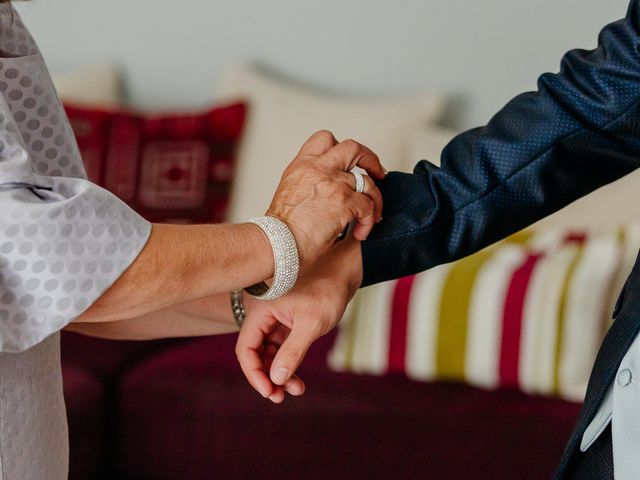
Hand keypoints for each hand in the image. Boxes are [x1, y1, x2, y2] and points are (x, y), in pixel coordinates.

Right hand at [235, 239, 362, 402]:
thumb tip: (276, 379)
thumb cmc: (327, 290)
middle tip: (280, 398)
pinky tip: (298, 380)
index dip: (254, 373)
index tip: (269, 392)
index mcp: (261, 310)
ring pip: (269, 354)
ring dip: (279, 374)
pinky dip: (289, 364)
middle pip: (255, 353)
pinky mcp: (287, 322)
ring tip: (297, 390)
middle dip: (267, 377)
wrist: (344, 271)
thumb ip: (292, 352)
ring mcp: (275, 319)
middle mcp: (263, 315)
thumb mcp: (311, 324)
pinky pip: (281, 349)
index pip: (245, 348)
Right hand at [267, 131, 384, 268]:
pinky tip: (362, 232)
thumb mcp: (289, 192)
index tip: (352, 162)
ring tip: (371, 218)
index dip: (343, 148)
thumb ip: (309, 182)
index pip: (325, 139)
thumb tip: (328, 191)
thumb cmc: (280, 229)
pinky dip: (369, 221)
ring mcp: (333, 183)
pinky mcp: (344, 202)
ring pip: (368, 182)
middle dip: (371, 159)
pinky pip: (368, 206)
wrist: (277, 243)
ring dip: (375, 201)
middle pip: (353, 148)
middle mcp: (318, 168)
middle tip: (379, 173)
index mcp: (302, 165)